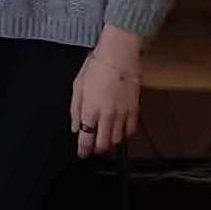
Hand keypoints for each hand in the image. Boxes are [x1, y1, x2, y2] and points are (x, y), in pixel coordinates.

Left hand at [71, 27, 142, 156]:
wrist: (119, 55)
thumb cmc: (96, 67)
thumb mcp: (78, 86)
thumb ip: (75, 109)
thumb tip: (76, 128)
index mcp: (90, 109)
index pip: (86, 139)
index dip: (84, 150)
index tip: (82, 154)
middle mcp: (107, 115)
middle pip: (103, 144)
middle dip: (97, 149)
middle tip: (93, 147)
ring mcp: (122, 114)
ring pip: (117, 140)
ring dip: (110, 143)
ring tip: (105, 138)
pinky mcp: (134, 110)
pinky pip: (131, 131)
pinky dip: (124, 134)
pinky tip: (119, 130)